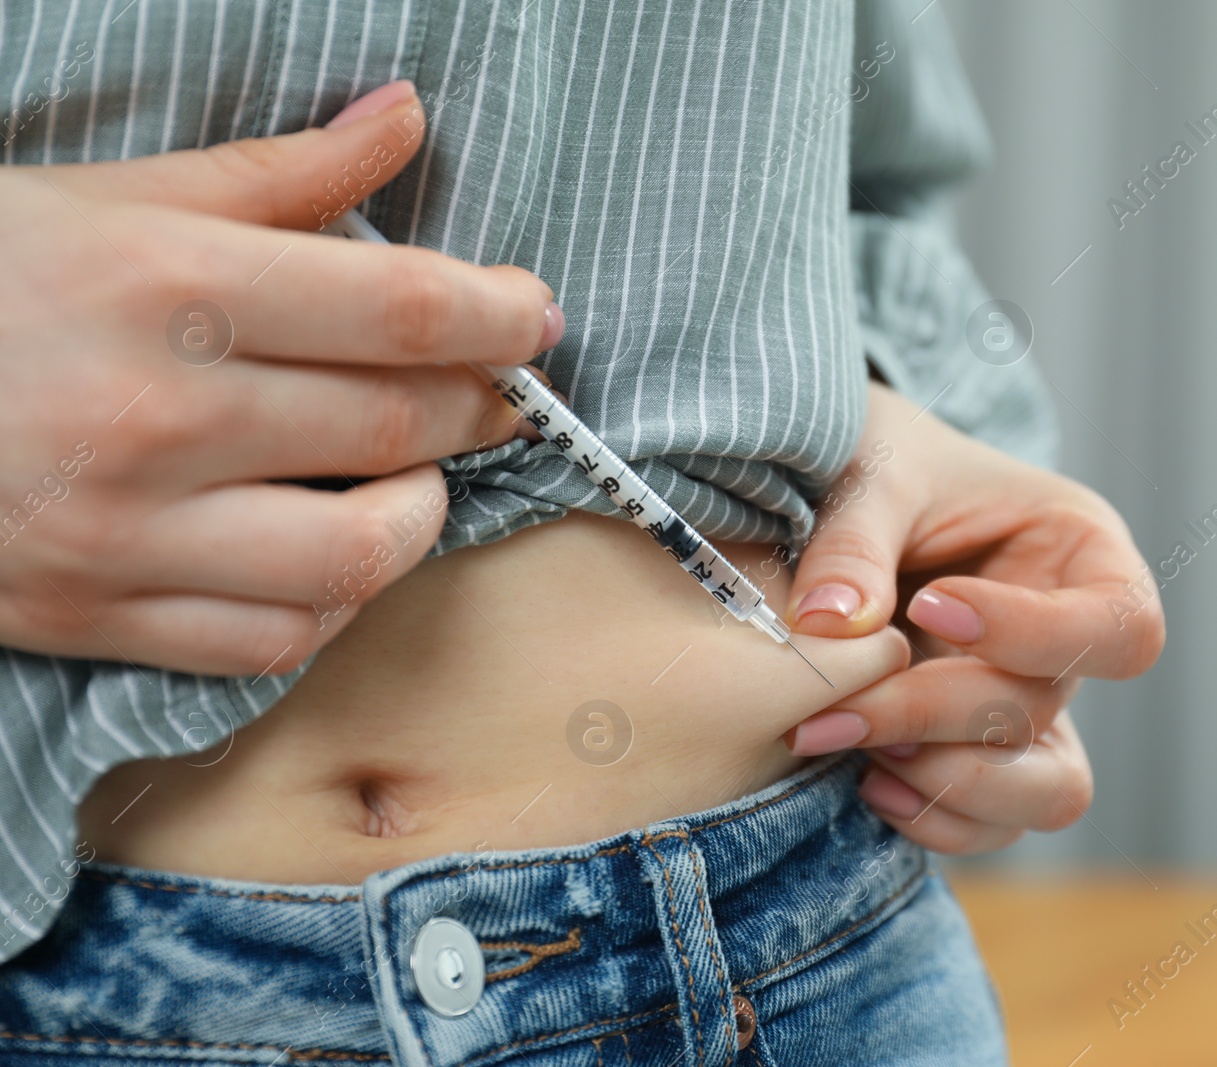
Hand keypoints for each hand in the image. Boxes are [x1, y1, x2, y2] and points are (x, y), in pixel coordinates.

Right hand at [0, 81, 562, 674]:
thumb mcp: (107, 199)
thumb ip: (275, 173)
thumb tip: (405, 121)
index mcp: (167, 285)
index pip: (399, 306)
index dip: (499, 314)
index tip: (536, 317)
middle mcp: (157, 412)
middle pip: (395, 422)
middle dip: (478, 407)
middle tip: (496, 392)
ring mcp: (126, 529)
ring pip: (355, 555)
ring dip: (421, 516)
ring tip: (418, 478)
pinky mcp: (98, 614)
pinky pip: (271, 638)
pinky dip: (333, 604)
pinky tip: (335, 553)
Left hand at [780, 381, 1165, 851]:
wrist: (834, 493)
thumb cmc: (879, 461)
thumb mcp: (871, 471)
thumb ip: (855, 541)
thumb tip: (826, 627)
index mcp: (1080, 554)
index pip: (1120, 627)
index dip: (1032, 636)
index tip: (929, 607)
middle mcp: (1066, 642)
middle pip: (1046, 710)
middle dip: (937, 714)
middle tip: (832, 709)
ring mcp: (1025, 708)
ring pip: (1047, 792)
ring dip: (949, 784)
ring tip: (855, 748)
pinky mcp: (974, 754)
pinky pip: (987, 823)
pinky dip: (931, 817)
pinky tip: (862, 781)